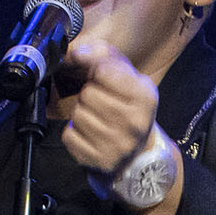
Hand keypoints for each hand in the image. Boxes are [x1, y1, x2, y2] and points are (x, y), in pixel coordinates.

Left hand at [57, 38, 162, 179]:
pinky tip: (88, 134)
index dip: (97, 72)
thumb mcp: (125, 74)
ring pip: (78, 115)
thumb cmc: (127, 105)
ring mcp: (119, 145)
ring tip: (95, 118)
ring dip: (81, 114)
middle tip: (100, 103)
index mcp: (145, 96)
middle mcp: (136, 122)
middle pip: (88, 94)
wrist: (138, 150)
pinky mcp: (102, 160)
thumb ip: (102, 54)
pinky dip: (74, 133)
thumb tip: (76, 53)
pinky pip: (70, 136)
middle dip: (88, 95)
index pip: (103, 70)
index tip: (102, 79)